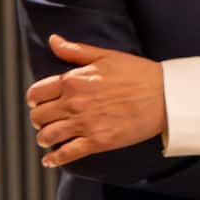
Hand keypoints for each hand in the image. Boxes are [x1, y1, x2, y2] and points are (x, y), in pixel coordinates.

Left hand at [26, 34, 165, 167]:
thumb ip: (76, 50)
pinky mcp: (97, 141)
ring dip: (44, 138)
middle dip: (39, 119)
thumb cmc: (138, 73)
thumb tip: (54, 40)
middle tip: (45, 121)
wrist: (164, 95)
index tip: (39, 103)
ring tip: (47, 138)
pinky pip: (65, 154)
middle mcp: (74, 103)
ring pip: (47, 136)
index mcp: (74, 80)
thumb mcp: (106, 56)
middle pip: (38, 117)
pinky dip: (54, 159)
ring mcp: (85, 123)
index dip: (35, 99)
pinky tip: (50, 159)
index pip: (36, 93)